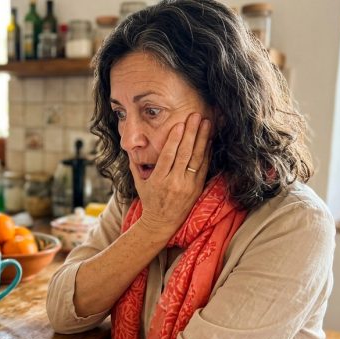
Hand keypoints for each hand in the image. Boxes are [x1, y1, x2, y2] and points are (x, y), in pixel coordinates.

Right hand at [132, 113, 212, 237]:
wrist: (162, 223)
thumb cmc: (150, 200)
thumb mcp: (139, 183)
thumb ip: (135, 165)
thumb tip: (130, 147)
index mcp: (158, 180)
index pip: (168, 156)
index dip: (174, 139)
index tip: (179, 124)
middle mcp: (174, 182)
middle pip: (184, 154)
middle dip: (191, 133)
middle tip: (196, 116)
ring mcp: (188, 186)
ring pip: (196, 158)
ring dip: (202, 139)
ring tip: (206, 123)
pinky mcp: (197, 188)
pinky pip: (203, 167)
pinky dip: (207, 152)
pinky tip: (209, 139)